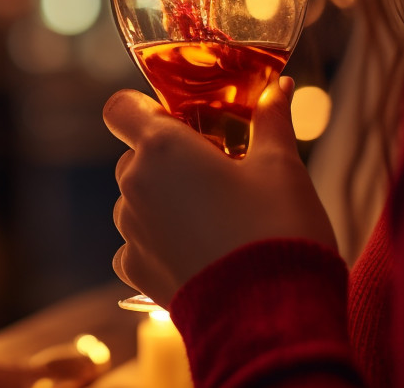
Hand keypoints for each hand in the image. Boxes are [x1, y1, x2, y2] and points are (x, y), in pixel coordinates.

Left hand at [104, 77, 336, 305]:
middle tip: (217, 172)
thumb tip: (279, 87)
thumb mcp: (282, 166)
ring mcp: (130, 229)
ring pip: (136, 199)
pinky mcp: (134, 269)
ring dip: (165, 201)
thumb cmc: (276, 230)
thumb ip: (271, 120)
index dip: (144, 108)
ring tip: (215, 219)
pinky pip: (137, 243)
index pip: (120, 107)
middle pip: (135, 156)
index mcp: (161, 147)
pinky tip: (200, 251)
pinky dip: (161, 242)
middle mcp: (134, 184)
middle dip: (169, 159)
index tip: (180, 120)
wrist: (270, 316)